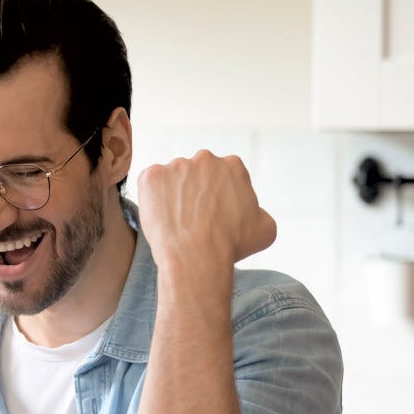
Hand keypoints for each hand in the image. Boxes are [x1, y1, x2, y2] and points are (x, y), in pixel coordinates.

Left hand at [136, 150, 275, 267]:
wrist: (196, 255)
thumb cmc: (231, 245)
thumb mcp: (265, 229)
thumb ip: (259, 212)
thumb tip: (254, 212)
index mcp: (233, 165)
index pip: (223, 178)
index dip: (218, 199)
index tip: (214, 215)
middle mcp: (205, 158)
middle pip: (196, 175)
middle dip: (194, 193)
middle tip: (193, 219)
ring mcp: (175, 165)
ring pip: (172, 180)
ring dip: (172, 196)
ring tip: (176, 222)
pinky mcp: (151, 176)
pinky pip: (149, 186)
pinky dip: (151, 200)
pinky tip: (161, 218)